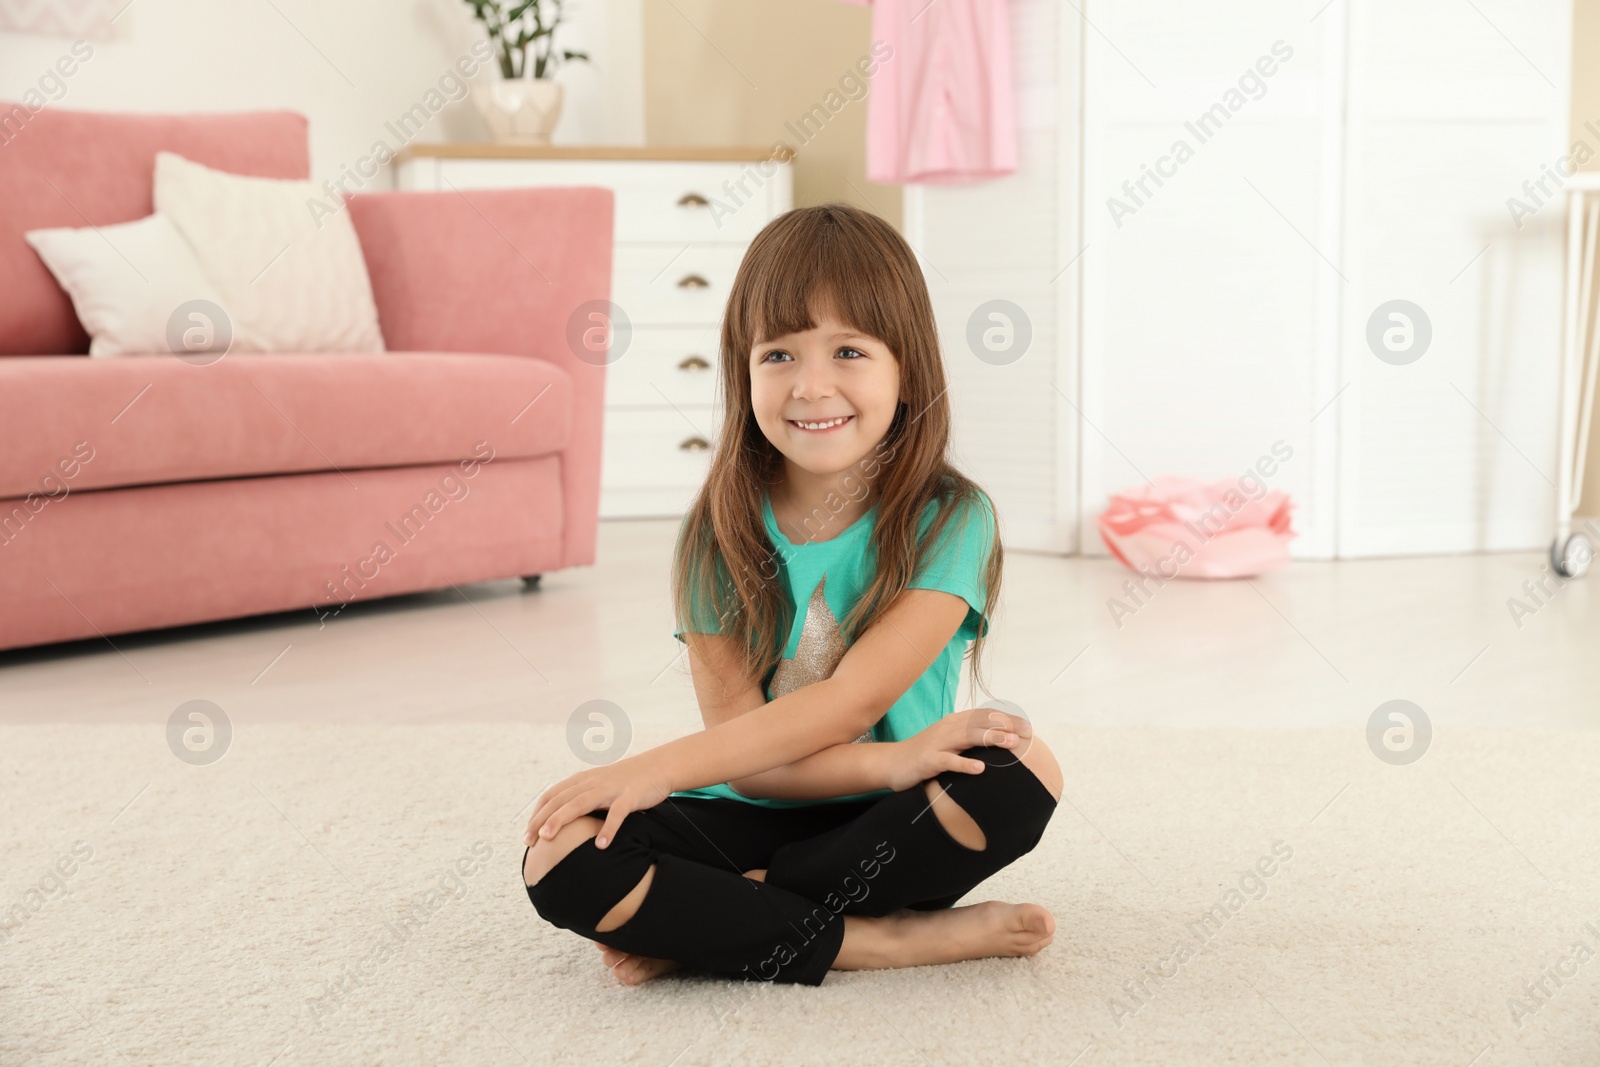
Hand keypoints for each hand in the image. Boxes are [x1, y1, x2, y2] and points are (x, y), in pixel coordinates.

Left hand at [524, 752, 674, 849]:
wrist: (657, 767)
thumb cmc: (625, 783)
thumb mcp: (598, 786)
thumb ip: (580, 798)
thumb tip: (559, 822)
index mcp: (582, 780)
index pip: (551, 796)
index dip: (537, 815)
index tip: (527, 836)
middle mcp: (592, 782)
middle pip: (561, 800)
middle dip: (542, 820)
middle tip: (529, 842)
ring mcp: (611, 788)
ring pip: (580, 803)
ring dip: (562, 819)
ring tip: (548, 838)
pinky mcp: (631, 795)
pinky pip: (618, 812)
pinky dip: (609, 828)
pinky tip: (601, 845)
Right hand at [885, 707, 1033, 792]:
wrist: (891, 763)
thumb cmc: (925, 754)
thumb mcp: (949, 742)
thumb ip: (970, 738)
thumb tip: (999, 740)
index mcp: (954, 722)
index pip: (985, 716)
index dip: (1007, 719)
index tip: (1028, 728)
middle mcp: (948, 728)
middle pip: (980, 722)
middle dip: (1005, 726)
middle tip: (1027, 734)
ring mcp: (937, 743)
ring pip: (967, 736)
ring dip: (990, 738)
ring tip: (1010, 742)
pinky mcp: (928, 760)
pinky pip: (948, 761)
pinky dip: (964, 764)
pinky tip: (979, 768)